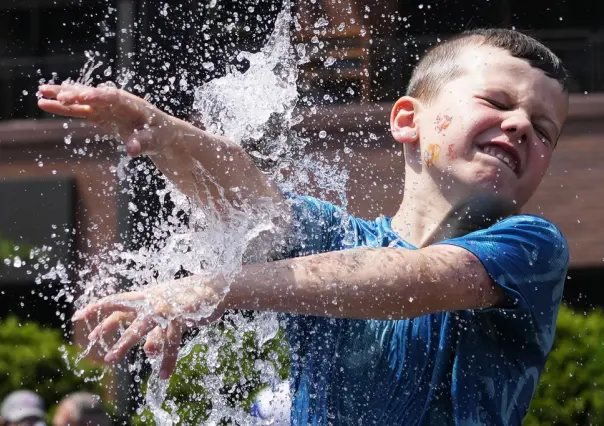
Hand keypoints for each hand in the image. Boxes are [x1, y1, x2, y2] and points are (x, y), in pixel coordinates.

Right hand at [37, 83, 175, 156]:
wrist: (162, 133)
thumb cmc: (161, 135)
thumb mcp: (156, 140)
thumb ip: (144, 143)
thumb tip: (132, 150)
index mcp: (133, 104)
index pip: (114, 98)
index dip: (100, 97)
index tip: (85, 96)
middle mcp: (117, 102)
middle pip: (94, 95)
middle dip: (77, 94)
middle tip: (58, 95)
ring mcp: (107, 107)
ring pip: (82, 99)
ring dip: (63, 96)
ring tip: (42, 92)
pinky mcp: (101, 115)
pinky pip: (80, 110)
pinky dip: (64, 107)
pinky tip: (45, 103)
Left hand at [73, 275, 227, 378]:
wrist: (215, 288)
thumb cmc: (189, 300)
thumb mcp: (168, 316)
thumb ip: (156, 332)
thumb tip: (148, 351)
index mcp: (146, 296)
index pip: (117, 301)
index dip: (98, 308)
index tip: (78, 315)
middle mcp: (152, 300)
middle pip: (124, 313)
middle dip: (107, 329)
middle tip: (92, 341)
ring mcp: (166, 307)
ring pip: (141, 327)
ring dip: (125, 343)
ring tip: (112, 358)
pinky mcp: (181, 315)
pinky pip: (171, 342)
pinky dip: (168, 360)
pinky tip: (165, 375)